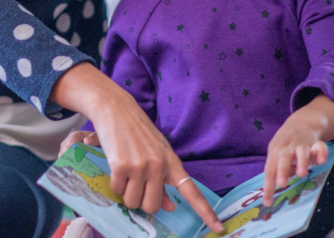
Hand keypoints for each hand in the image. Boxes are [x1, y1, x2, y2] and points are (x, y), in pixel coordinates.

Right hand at [51, 63, 223, 232]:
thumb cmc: (137, 131)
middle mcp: (159, 166)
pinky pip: (117, 189)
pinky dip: (114, 183)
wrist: (115, 108)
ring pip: (133, 201)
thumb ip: (163, 180)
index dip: (205, 212)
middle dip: (141, 201)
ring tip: (124, 173)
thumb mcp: (156, 153)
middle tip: (135, 185)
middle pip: (152, 206)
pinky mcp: (121, 165)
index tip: (218, 228)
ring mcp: (140, 166)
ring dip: (126, 193)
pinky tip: (115, 165)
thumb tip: (170, 206)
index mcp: (172, 163)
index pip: (191, 192)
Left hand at [261, 95, 333, 205]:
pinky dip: (321, 152)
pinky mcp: (316, 142)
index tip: (267, 203)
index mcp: (275, 152)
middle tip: (281, 184)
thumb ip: (280, 170)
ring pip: (300, 151)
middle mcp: (286, 147)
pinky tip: (322, 161)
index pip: (270, 170)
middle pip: (282, 158)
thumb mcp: (279, 156)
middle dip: (282, 171)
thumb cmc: (288, 145)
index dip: (268, 187)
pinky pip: (320, 146)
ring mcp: (301, 144)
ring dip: (301, 162)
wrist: (302, 122)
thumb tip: (277, 186)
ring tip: (302, 174)